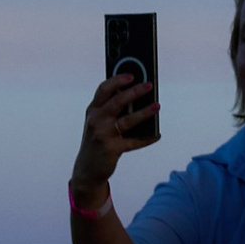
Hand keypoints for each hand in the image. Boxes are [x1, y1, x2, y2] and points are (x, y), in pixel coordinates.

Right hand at [69, 73, 158, 196]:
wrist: (87, 168)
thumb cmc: (97, 138)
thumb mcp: (98, 121)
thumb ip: (112, 107)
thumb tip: (139, 94)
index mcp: (93, 109)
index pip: (104, 89)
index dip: (118, 80)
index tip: (132, 75)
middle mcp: (96, 120)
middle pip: (117, 101)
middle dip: (135, 92)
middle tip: (149, 85)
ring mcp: (103, 135)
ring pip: (127, 120)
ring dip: (144, 112)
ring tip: (157, 105)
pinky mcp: (112, 150)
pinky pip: (134, 142)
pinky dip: (147, 138)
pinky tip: (156, 134)